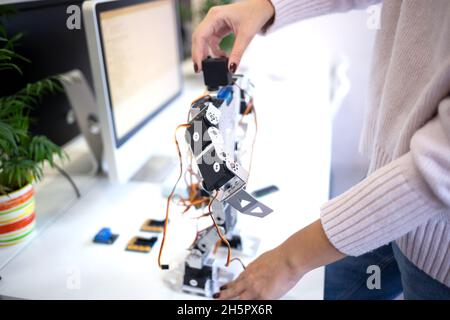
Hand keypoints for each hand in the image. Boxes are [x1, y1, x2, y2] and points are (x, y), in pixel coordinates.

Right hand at [192, 0, 274, 72]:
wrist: (263, 7)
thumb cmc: (255, 13)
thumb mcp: (245, 36)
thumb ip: (237, 53)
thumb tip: (230, 68)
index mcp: (215, 16)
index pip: (200, 36)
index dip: (197, 52)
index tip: (199, 66)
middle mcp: (212, 18)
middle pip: (199, 39)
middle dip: (200, 54)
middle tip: (201, 69)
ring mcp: (215, 23)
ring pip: (204, 41)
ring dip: (208, 53)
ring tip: (216, 64)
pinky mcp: (219, 28)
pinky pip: (212, 41)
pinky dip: (215, 50)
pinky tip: (222, 56)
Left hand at [214, 219, 344, 299]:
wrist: (289, 258)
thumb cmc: (280, 257)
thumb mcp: (262, 260)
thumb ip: (257, 268)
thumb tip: (256, 270)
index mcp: (249, 271)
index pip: (235, 281)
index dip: (228, 286)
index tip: (222, 289)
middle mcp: (250, 280)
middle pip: (232, 291)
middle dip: (223, 296)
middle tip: (216, 298)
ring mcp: (255, 290)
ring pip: (239, 299)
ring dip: (231, 301)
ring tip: (223, 303)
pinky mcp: (264, 297)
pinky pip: (254, 304)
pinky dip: (250, 305)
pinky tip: (243, 307)